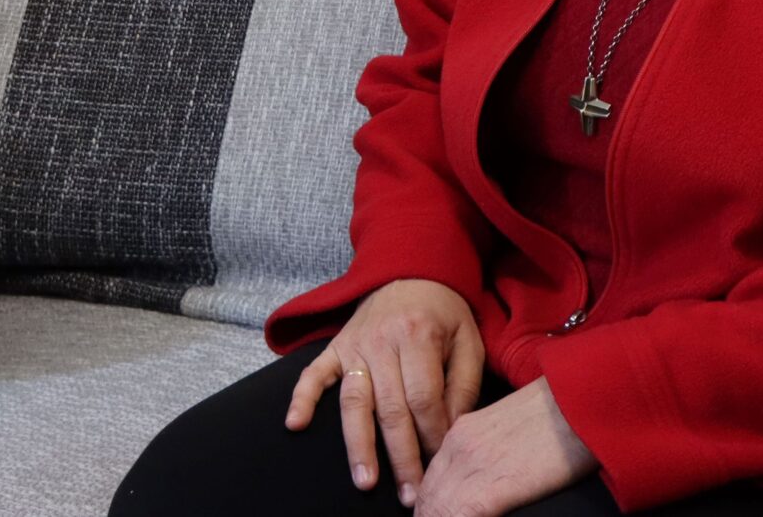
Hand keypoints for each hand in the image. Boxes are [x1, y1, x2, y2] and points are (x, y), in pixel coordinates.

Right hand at [284, 278, 485, 504]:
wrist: (410, 269)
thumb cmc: (444, 312)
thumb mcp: (468, 341)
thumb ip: (463, 385)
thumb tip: (451, 431)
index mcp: (418, 337)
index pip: (423, 399)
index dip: (432, 436)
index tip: (441, 466)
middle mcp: (381, 342)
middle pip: (390, 409)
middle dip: (401, 457)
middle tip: (410, 494)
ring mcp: (354, 345)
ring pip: (354, 402)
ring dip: (358, 444)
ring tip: (364, 481)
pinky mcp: (335, 347)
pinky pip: (314, 373)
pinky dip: (302, 398)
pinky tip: (295, 423)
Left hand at [413, 379, 596, 516]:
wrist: (580, 400)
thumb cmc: (558, 414)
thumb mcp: (509, 429)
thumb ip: (488, 451)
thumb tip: (488, 478)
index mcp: (461, 432)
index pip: (431, 477)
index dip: (431, 503)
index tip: (434, 513)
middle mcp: (458, 446)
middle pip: (428, 495)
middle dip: (431, 513)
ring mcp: (471, 465)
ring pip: (435, 506)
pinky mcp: (490, 486)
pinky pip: (455, 515)